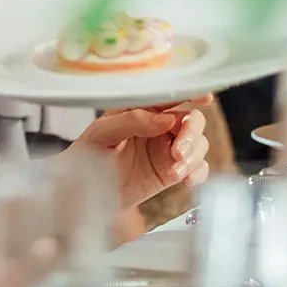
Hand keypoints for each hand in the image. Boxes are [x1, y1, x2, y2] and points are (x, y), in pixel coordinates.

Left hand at [71, 103, 209, 214]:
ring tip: (175, 171)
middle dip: (191, 134)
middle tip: (178, 151)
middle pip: (192, 121)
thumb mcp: (102, 133)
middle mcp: (160, 127)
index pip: (171, 98)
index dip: (192, 94)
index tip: (204, 98)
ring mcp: (167, 150)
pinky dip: (198, 172)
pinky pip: (197, 168)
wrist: (82, 191)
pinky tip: (186, 180)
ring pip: (199, 144)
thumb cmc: (87, 154)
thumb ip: (132, 121)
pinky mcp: (171, 172)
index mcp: (143, 110)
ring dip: (194, 156)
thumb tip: (166, 119)